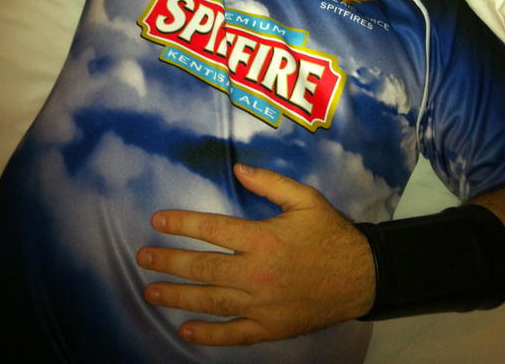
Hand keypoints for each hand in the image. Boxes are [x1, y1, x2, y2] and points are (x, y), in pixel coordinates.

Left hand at [136, 164, 374, 346]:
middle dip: (169, 261)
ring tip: (150, 292)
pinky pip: (233, 335)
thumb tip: (238, 169)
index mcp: (262, 239)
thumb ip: (271, 183)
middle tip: (142, 257)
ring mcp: (261, 306)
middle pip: (203, 267)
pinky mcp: (270, 329)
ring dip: (177, 297)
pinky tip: (185, 331)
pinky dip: (208, 336)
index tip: (157, 221)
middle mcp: (256, 274)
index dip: (182, 223)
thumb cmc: (330, 234)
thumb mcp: (306, 199)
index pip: (212, 229)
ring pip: (210, 301)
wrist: (362, 277)